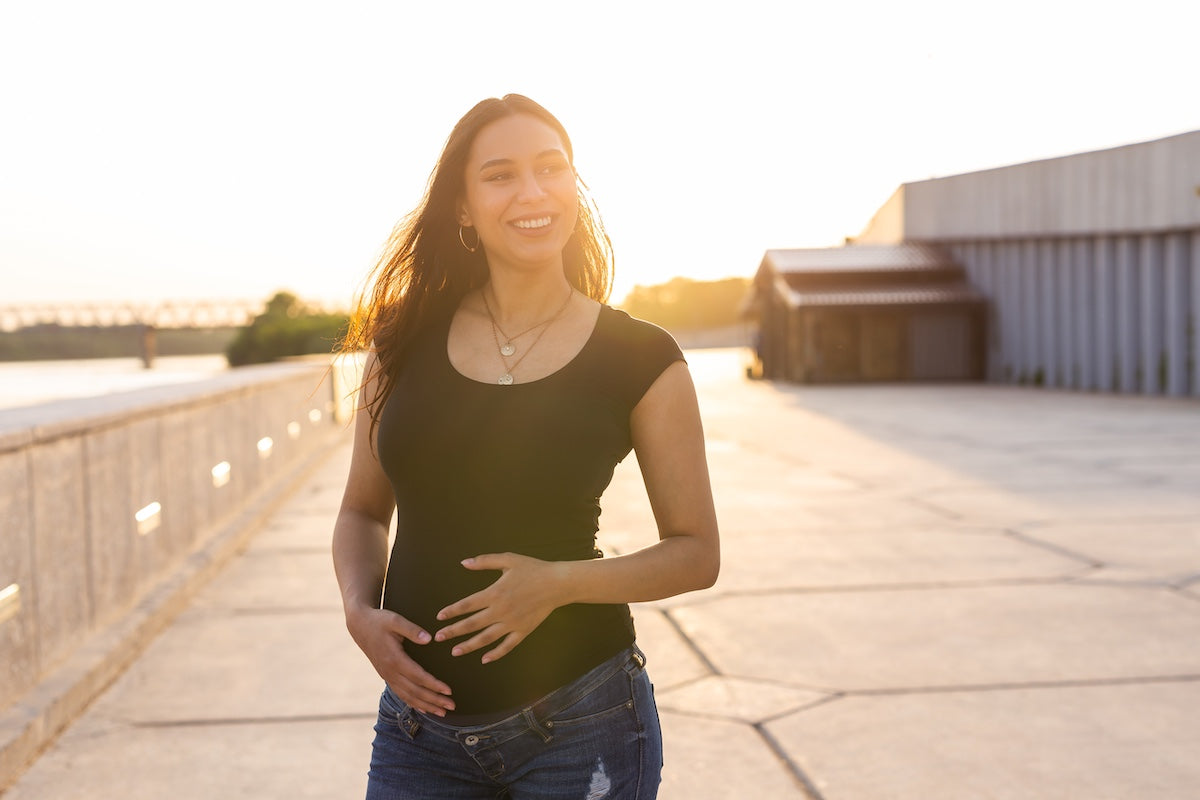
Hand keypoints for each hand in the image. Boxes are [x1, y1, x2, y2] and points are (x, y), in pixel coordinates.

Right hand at [345, 605, 454, 715]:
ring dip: (426, 706)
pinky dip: (413, 703)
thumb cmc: (379, 621)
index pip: (417, 676)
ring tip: (442, 713)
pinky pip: (400, 694)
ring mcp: (387, 675)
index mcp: (394, 659)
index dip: (433, 685)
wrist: (359, 626)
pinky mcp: (386, 676)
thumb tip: (429, 639)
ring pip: (408, 696)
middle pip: (415, 691)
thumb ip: (412, 629)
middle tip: (451, 706)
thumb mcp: (395, 620)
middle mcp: (390, 671)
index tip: (448, 691)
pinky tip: (424, 709)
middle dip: (434, 700)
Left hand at [434, 553, 566, 663]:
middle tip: (438, 638)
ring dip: (469, 646)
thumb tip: (463, 563)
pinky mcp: (523, 631)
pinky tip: (484, 659)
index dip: (451, 611)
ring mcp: (512, 623)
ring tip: (455, 651)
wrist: (558, 583)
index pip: (467, 605)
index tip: (439, 617)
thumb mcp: (508, 559)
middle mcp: (500, 611)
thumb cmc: (533, 568)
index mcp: (494, 593)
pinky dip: (495, 654)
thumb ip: (484, 561)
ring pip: (486, 638)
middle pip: (472, 624)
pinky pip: (507, 646)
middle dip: (453, 632)